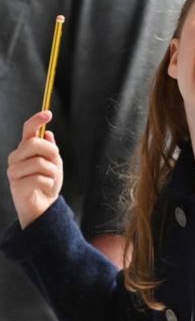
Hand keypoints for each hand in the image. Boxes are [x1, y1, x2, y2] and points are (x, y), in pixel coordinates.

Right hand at [8, 110, 63, 226]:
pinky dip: (49, 183)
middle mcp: (15, 158)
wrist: (43, 206)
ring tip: (49, 179)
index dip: (36, 120)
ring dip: (52, 172)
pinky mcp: (16, 185)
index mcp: (25, 149)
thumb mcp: (53, 164)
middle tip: (55, 162)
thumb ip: (50, 149)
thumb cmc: (47, 182)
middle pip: (34, 144)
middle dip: (51, 152)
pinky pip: (40, 178)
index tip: (48, 114)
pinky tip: (45, 187)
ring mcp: (13, 171)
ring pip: (40, 163)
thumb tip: (48, 134)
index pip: (28, 130)